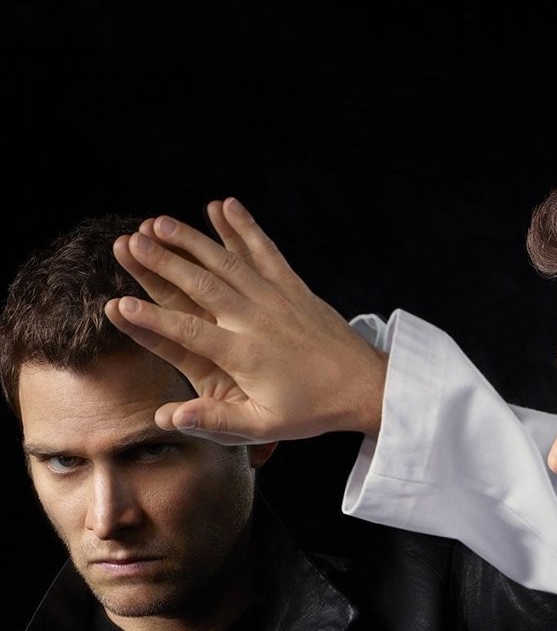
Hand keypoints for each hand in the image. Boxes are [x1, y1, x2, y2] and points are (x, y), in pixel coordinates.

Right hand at [105, 198, 387, 444]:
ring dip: (191, 238)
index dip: (151, 320)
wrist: (364, 386)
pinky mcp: (293, 286)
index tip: (119, 305)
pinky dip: (243, 227)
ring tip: (157, 221)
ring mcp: (275, 298)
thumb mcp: (265, 426)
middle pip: (201, 284)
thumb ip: (217, 421)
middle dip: (162, 262)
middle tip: (128, 243)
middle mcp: (256, 319)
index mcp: (245, 355)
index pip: (188, 333)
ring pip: (227, 261)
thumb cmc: (312, 410)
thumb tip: (172, 417)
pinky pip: (265, 250)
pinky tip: (222, 204)